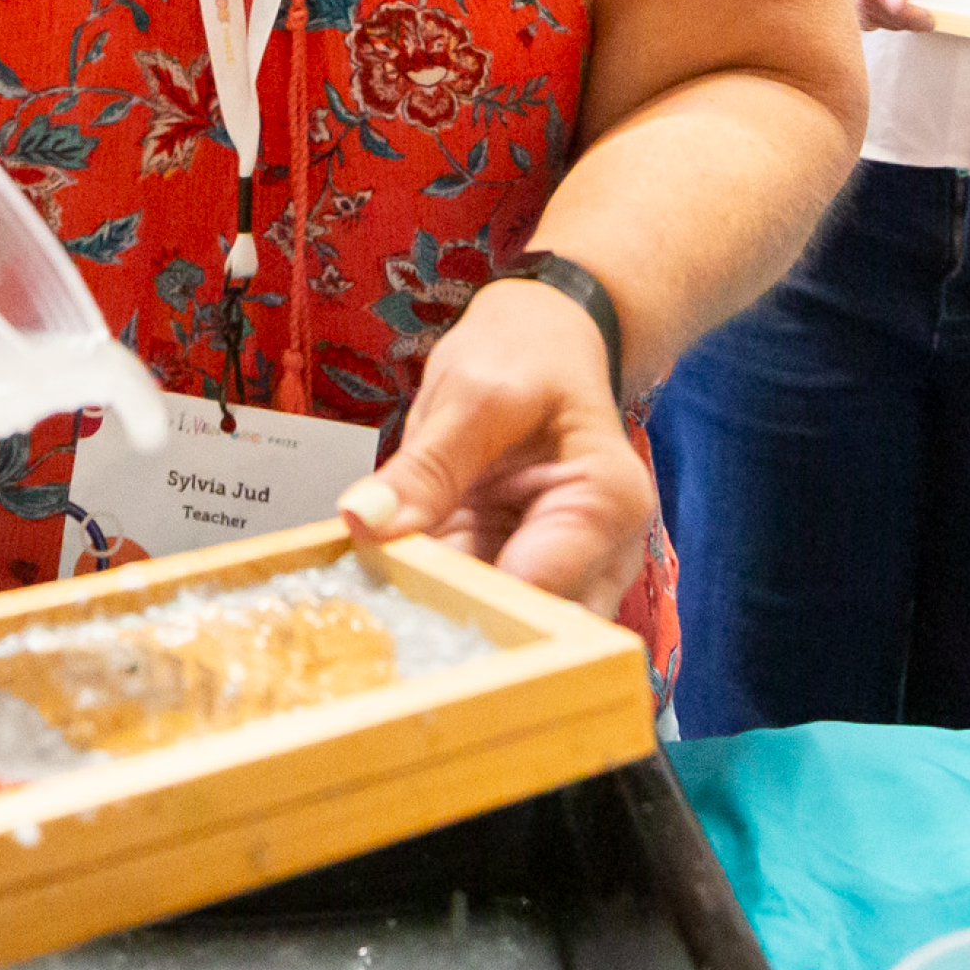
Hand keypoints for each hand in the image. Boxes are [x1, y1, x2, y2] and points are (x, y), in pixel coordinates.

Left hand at [336, 276, 653, 618]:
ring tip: (375, 606)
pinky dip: (434, 600)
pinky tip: (386, 592)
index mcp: (605, 504)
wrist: (544, 343)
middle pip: (532, 625)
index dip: (471, 604)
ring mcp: (562, 571)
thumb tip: (364, 520)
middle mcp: (600, 555)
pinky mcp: (518, 573)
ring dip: (439, 618)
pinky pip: (476, 603)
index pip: (543, 586)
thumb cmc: (528, 356)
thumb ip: (425, 465)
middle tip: (378, 614)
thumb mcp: (474, 394)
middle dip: (456, 626)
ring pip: (502, 625)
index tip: (399, 601)